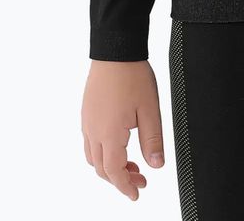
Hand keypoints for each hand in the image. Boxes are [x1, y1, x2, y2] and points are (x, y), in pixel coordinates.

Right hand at [81, 60, 164, 200]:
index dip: (126, 186)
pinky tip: (118, 144)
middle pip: (102, 169)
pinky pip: (90, 142)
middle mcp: (93, 131)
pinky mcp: (87, 112)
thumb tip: (156, 165)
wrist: (115, 50)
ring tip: (131, 164)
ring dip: (110, 167)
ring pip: (93, 157)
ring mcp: (87, 121)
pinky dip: (102, 152)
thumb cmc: (133, 76)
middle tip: (140, 180)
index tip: (137, 194)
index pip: (114, 172)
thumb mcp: (150, 109)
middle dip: (120, 179)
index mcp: (110, 133)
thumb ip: (152, 140)